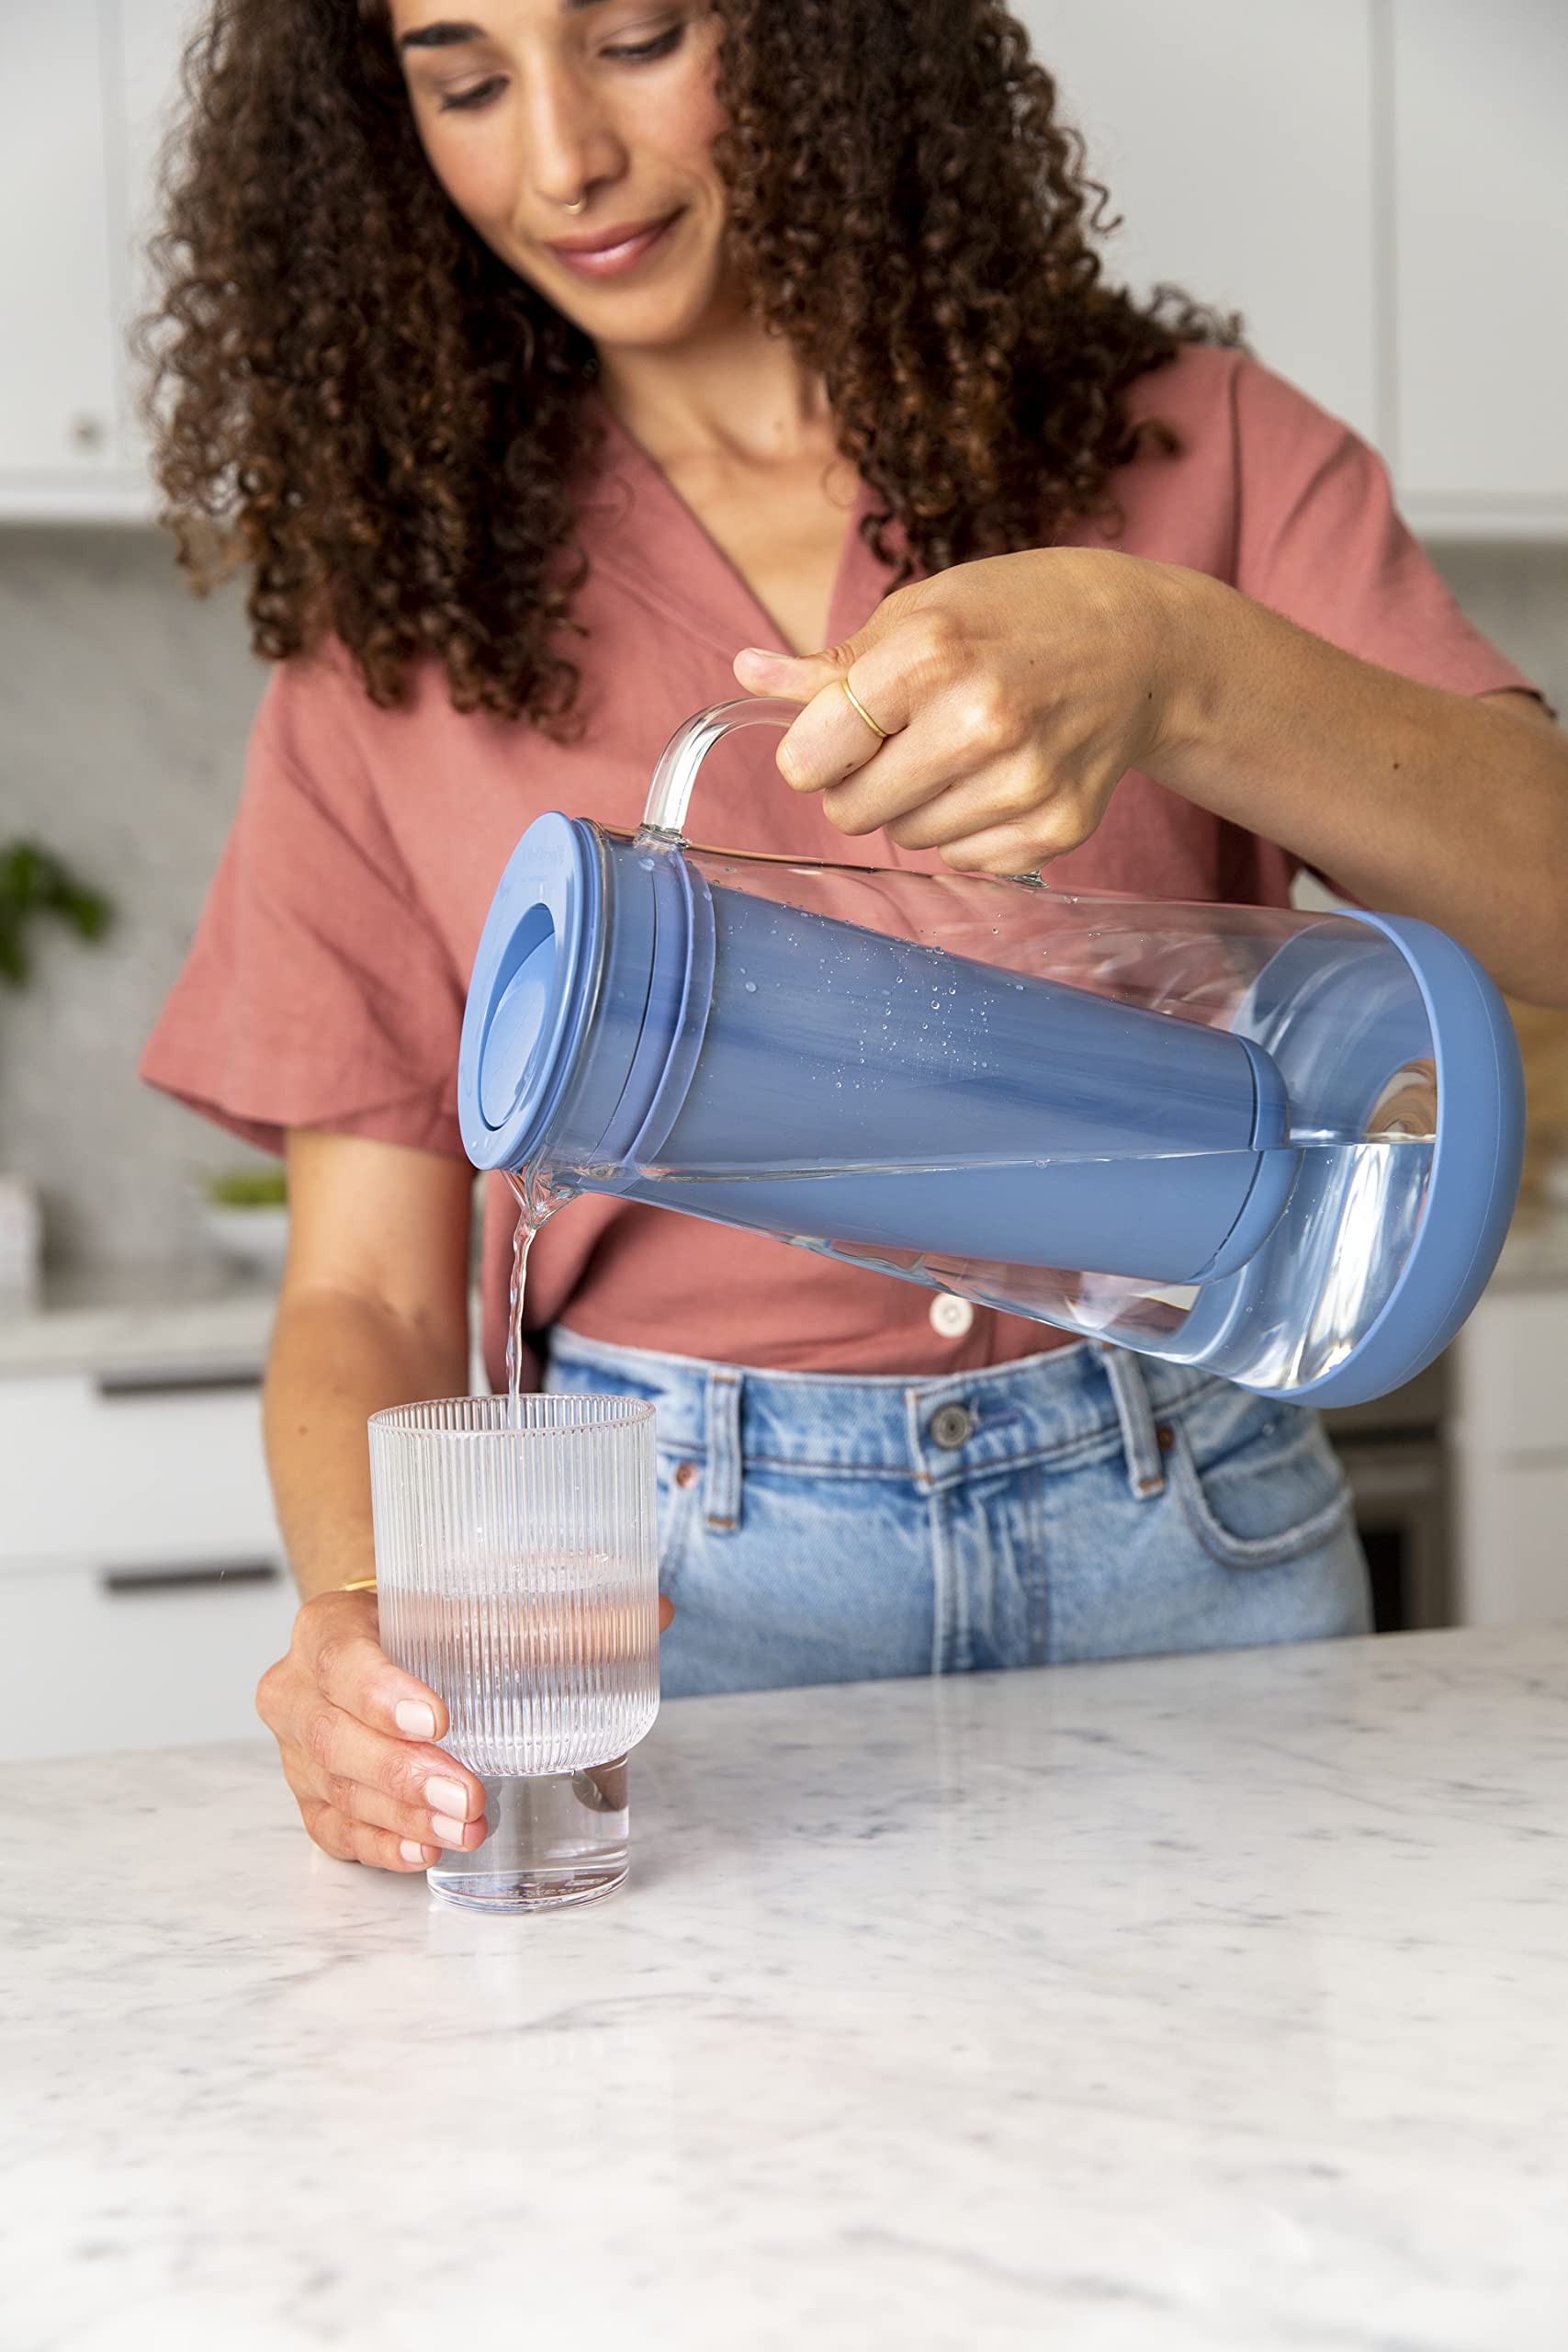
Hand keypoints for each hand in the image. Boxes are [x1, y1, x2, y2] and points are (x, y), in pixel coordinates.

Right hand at [257, 1588, 676, 1873]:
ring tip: (465, 1827)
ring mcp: (300, 1753)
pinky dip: (382, 1844)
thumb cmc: (428, 1623)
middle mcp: (298, 1691)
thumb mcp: (478, 1605)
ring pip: (338, 1791)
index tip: (439, 1719)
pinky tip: (423, 1850)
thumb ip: (559, 1611)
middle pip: (337, 1739)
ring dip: (403, 1816)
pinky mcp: (314, 1800)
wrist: (379, 1640)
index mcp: (329, 1627)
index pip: (341, 1657)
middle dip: (406, 1773)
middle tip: (468, 1795)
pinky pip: (337, 1832)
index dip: (382, 1691)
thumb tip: (653, 1613)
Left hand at [733, 547, 1198, 874]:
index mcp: (930, 654)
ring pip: (906, 841)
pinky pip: (962, 860)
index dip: (811, 753)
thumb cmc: (1018, 616)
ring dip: (915, 807)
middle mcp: (979, 722)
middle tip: (906, 740)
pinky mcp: (1056, 828)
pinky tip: (1000, 778)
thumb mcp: (923, 610)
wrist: (1142, 647)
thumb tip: (747, 673)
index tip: (836, 735)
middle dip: (860, 783)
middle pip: (851, 812)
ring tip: (962, 751)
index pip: (811, 756)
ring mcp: (1023, 783)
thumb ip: (833, 663)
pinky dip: (967, 830)